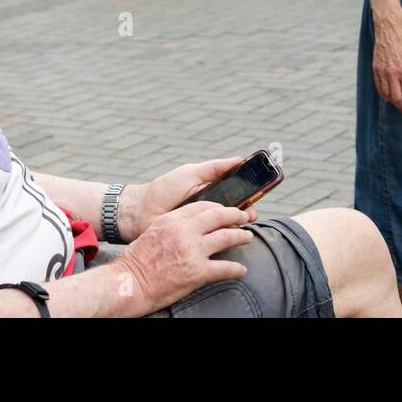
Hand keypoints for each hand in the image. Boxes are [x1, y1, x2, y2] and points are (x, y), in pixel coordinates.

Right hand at [113, 202, 254, 313]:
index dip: (219, 206)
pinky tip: (241, 270)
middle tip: (244, 217)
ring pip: (227, 237)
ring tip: (247, 237)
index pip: (203, 205)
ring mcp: (193, 251)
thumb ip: (173, 225)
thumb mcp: (153, 231)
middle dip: (236, 215)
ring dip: (241, 236)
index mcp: (173, 219)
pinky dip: (236, 269)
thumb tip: (189, 225)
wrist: (129, 282)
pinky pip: (225, 268)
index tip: (226, 210)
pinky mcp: (197, 272)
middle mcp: (185, 231)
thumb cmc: (137, 260)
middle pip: (220, 216)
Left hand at [121, 158, 256, 239]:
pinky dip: (224, 239)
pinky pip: (214, 242)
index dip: (249, 195)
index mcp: (211, 193)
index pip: (236, 194)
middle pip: (236, 212)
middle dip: (247, 212)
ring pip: (228, 228)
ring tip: (242, 223)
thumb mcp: (191, 173)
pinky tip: (229, 236)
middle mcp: (210, 210)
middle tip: (251, 213)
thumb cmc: (165, 189)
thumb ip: (214, 168)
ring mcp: (204, 226)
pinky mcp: (197, 241)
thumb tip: (239, 159)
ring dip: (238, 225)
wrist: (141, 210)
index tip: (260, 192)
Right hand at [372, 14, 401, 114]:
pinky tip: (389, 97)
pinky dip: (384, 95)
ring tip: (400, 105)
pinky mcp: (375, 68)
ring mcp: (382, 71)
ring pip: (386, 94)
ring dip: (393, 103)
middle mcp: (392, 73)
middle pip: (396, 98)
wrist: (388, 29)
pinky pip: (378, 86)